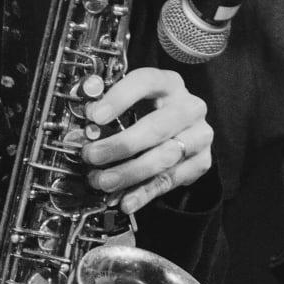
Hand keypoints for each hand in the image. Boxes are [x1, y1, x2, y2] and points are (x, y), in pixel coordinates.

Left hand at [81, 65, 212, 215]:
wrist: (184, 129)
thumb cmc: (151, 112)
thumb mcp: (133, 102)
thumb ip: (110, 112)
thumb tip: (82, 132)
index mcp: (169, 83)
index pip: (146, 82)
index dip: (120, 98)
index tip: (95, 116)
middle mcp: (189, 107)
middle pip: (156, 127)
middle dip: (121, 145)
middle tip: (92, 156)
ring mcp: (199, 135)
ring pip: (164, 157)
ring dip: (129, 173)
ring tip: (104, 182)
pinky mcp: (201, 162)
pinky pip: (170, 180)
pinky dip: (145, 192)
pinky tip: (126, 200)